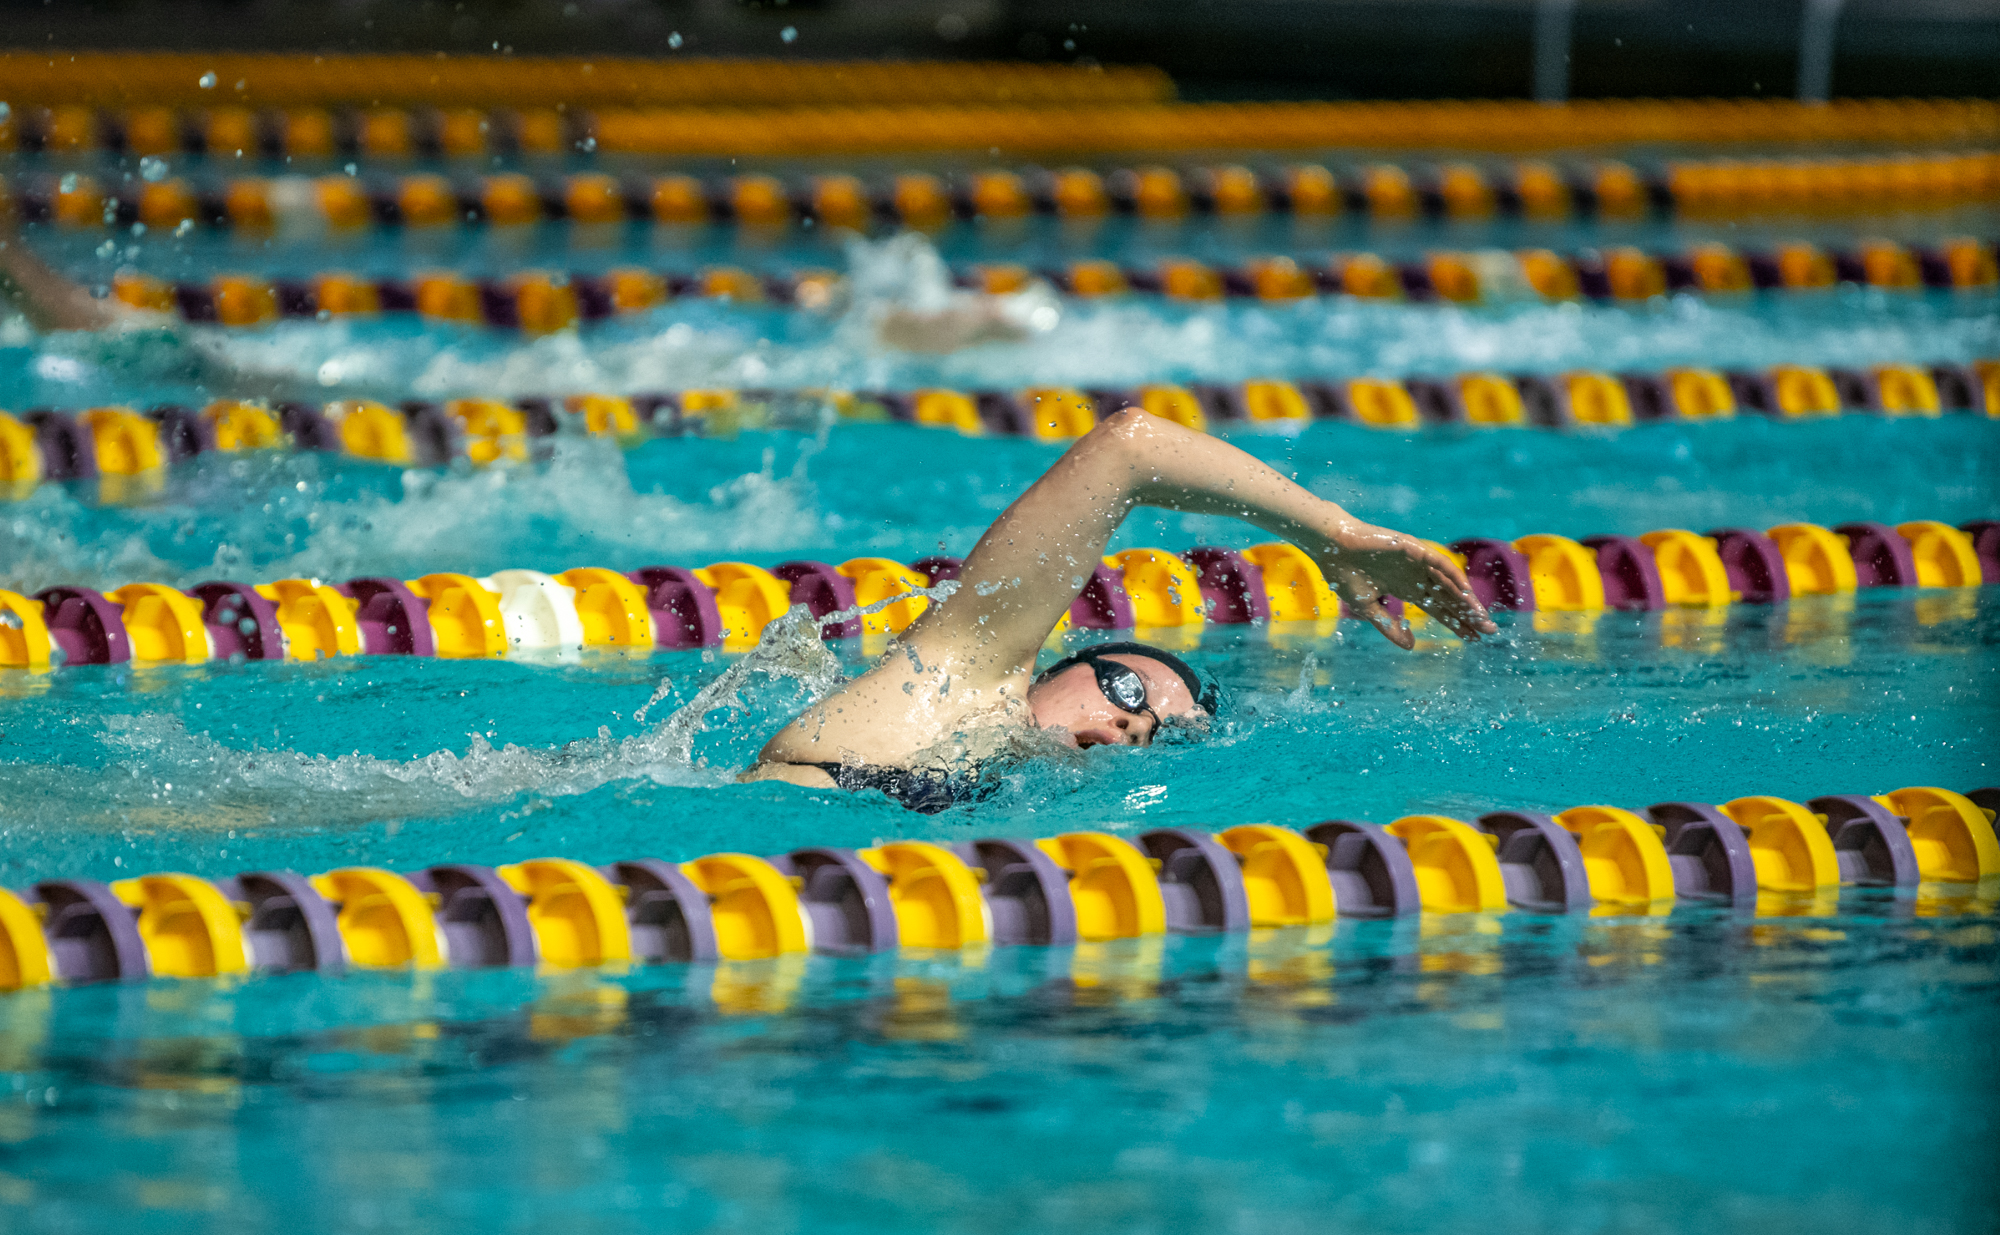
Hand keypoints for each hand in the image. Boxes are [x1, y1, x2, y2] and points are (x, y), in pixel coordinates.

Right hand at [1311, 520, 1496, 648]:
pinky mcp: (1414, 550)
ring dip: (1466, 600)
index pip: (1439, 609)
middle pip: (1450, 598)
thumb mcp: (1367, 609)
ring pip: (1449, 583)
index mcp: (1407, 588)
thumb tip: (1412, 645)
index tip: (1474, 638)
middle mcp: (1417, 576)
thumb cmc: (1344, 574)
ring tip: (1482, 618)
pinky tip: (1467, 593)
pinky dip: (1455, 577)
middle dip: (1469, 615)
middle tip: (1489, 631)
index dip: (1456, 623)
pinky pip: (1440, 564)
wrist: (1331, 547)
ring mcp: (1417, 562)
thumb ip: (1389, 627)